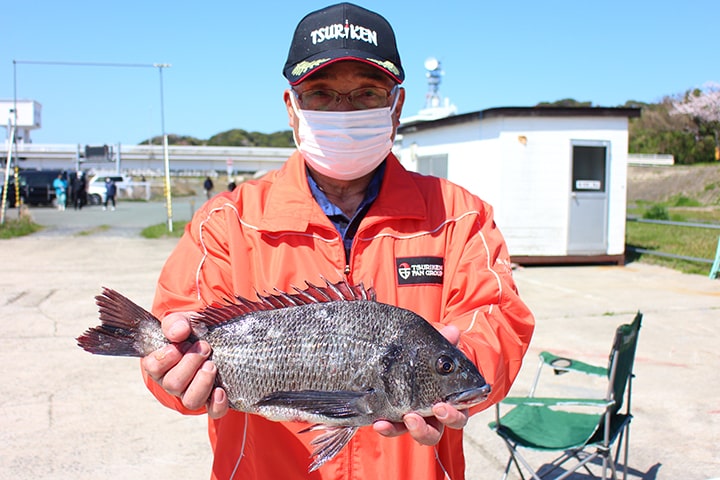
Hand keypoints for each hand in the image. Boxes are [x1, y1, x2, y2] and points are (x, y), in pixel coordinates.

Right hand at [140, 312, 228, 417]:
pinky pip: (213, 412)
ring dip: (202, 382)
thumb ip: (176, 323)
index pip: (153, 367)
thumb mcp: (182, 322)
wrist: (213, 337)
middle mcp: (173, 383)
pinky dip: (217, 404)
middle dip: (190, 364)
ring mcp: (192, 393)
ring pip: (191, 401)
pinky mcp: (212, 400)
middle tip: (204, 348)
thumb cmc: (192, 331)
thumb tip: (179, 332)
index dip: (167, 357)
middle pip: (173, 385)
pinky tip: (221, 390)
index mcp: (161, 364)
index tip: (181, 344)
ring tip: (211, 365)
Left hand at [373, 324, 468, 444]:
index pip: (457, 415)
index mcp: (450, 401)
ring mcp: (413, 418)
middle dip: (424, 429)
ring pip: (411, 433)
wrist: (409, 356)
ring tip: (388, 422)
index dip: (451, 415)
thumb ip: (444, 342)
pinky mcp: (394, 417)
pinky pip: (391, 427)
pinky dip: (385, 427)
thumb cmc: (431, 356)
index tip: (440, 407)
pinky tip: (377, 422)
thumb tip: (452, 331)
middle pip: (433, 433)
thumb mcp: (437, 348)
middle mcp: (432, 415)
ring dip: (399, 429)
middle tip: (412, 417)